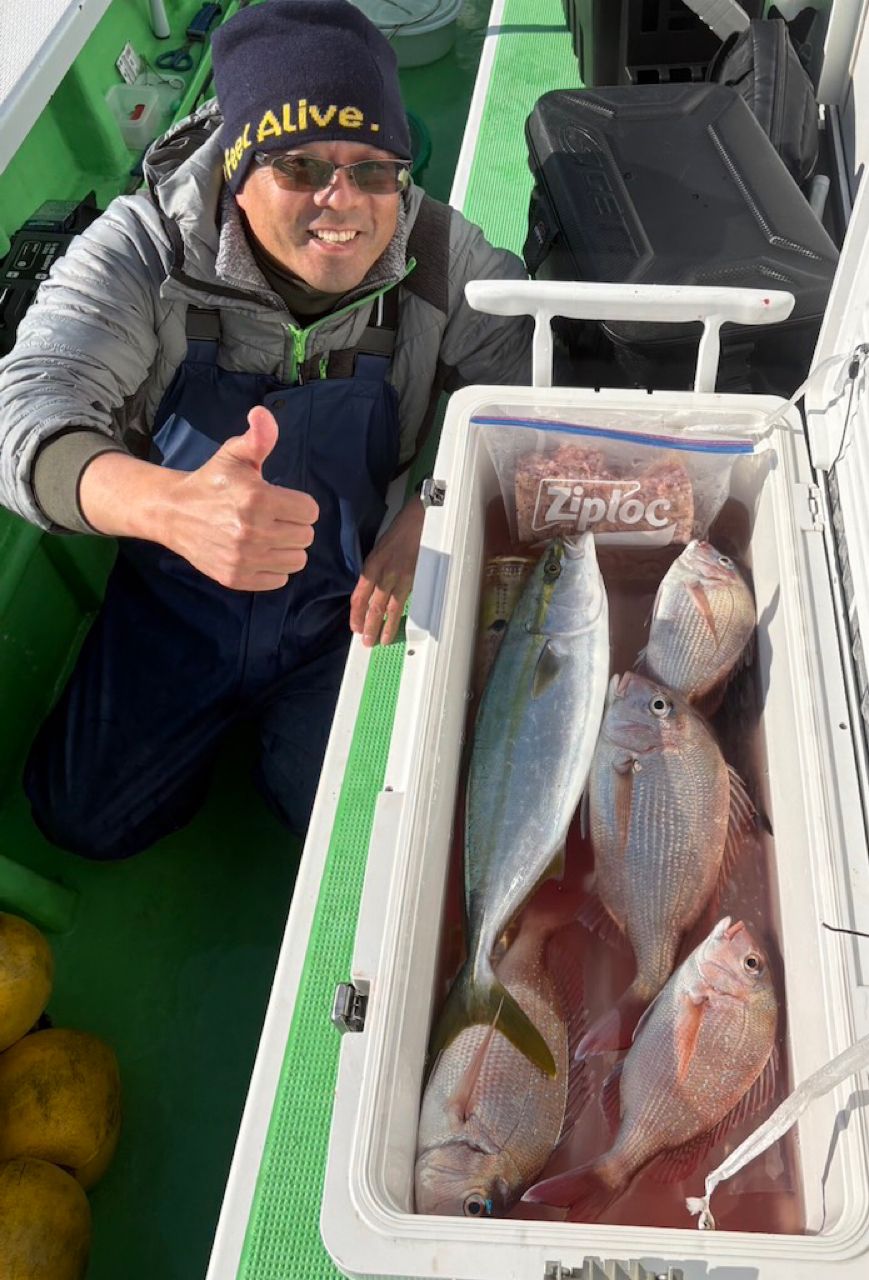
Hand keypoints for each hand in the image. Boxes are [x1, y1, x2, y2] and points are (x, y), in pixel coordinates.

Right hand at [167, 405, 318, 589]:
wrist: (173, 512)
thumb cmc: (211, 481)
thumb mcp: (234, 454)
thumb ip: (258, 437)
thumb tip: (262, 414)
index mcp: (258, 499)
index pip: (310, 511)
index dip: (299, 505)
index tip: (281, 501)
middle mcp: (252, 532)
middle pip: (305, 536)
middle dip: (294, 525)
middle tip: (273, 518)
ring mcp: (244, 558)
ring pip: (297, 560)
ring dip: (287, 548)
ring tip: (269, 536)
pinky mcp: (236, 577)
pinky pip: (279, 580)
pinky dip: (274, 568)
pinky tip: (259, 552)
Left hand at [349, 495, 424, 646]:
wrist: (422, 517)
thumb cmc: (402, 530)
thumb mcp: (381, 547)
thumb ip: (376, 568)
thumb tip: (372, 587)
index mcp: (372, 563)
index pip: (359, 594)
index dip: (356, 612)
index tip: (354, 626)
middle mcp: (382, 572)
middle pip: (372, 604)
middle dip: (367, 625)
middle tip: (365, 641)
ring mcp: (399, 576)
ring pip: (387, 607)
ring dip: (382, 626)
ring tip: (380, 641)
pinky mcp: (414, 578)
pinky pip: (402, 602)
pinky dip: (398, 617)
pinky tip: (396, 626)